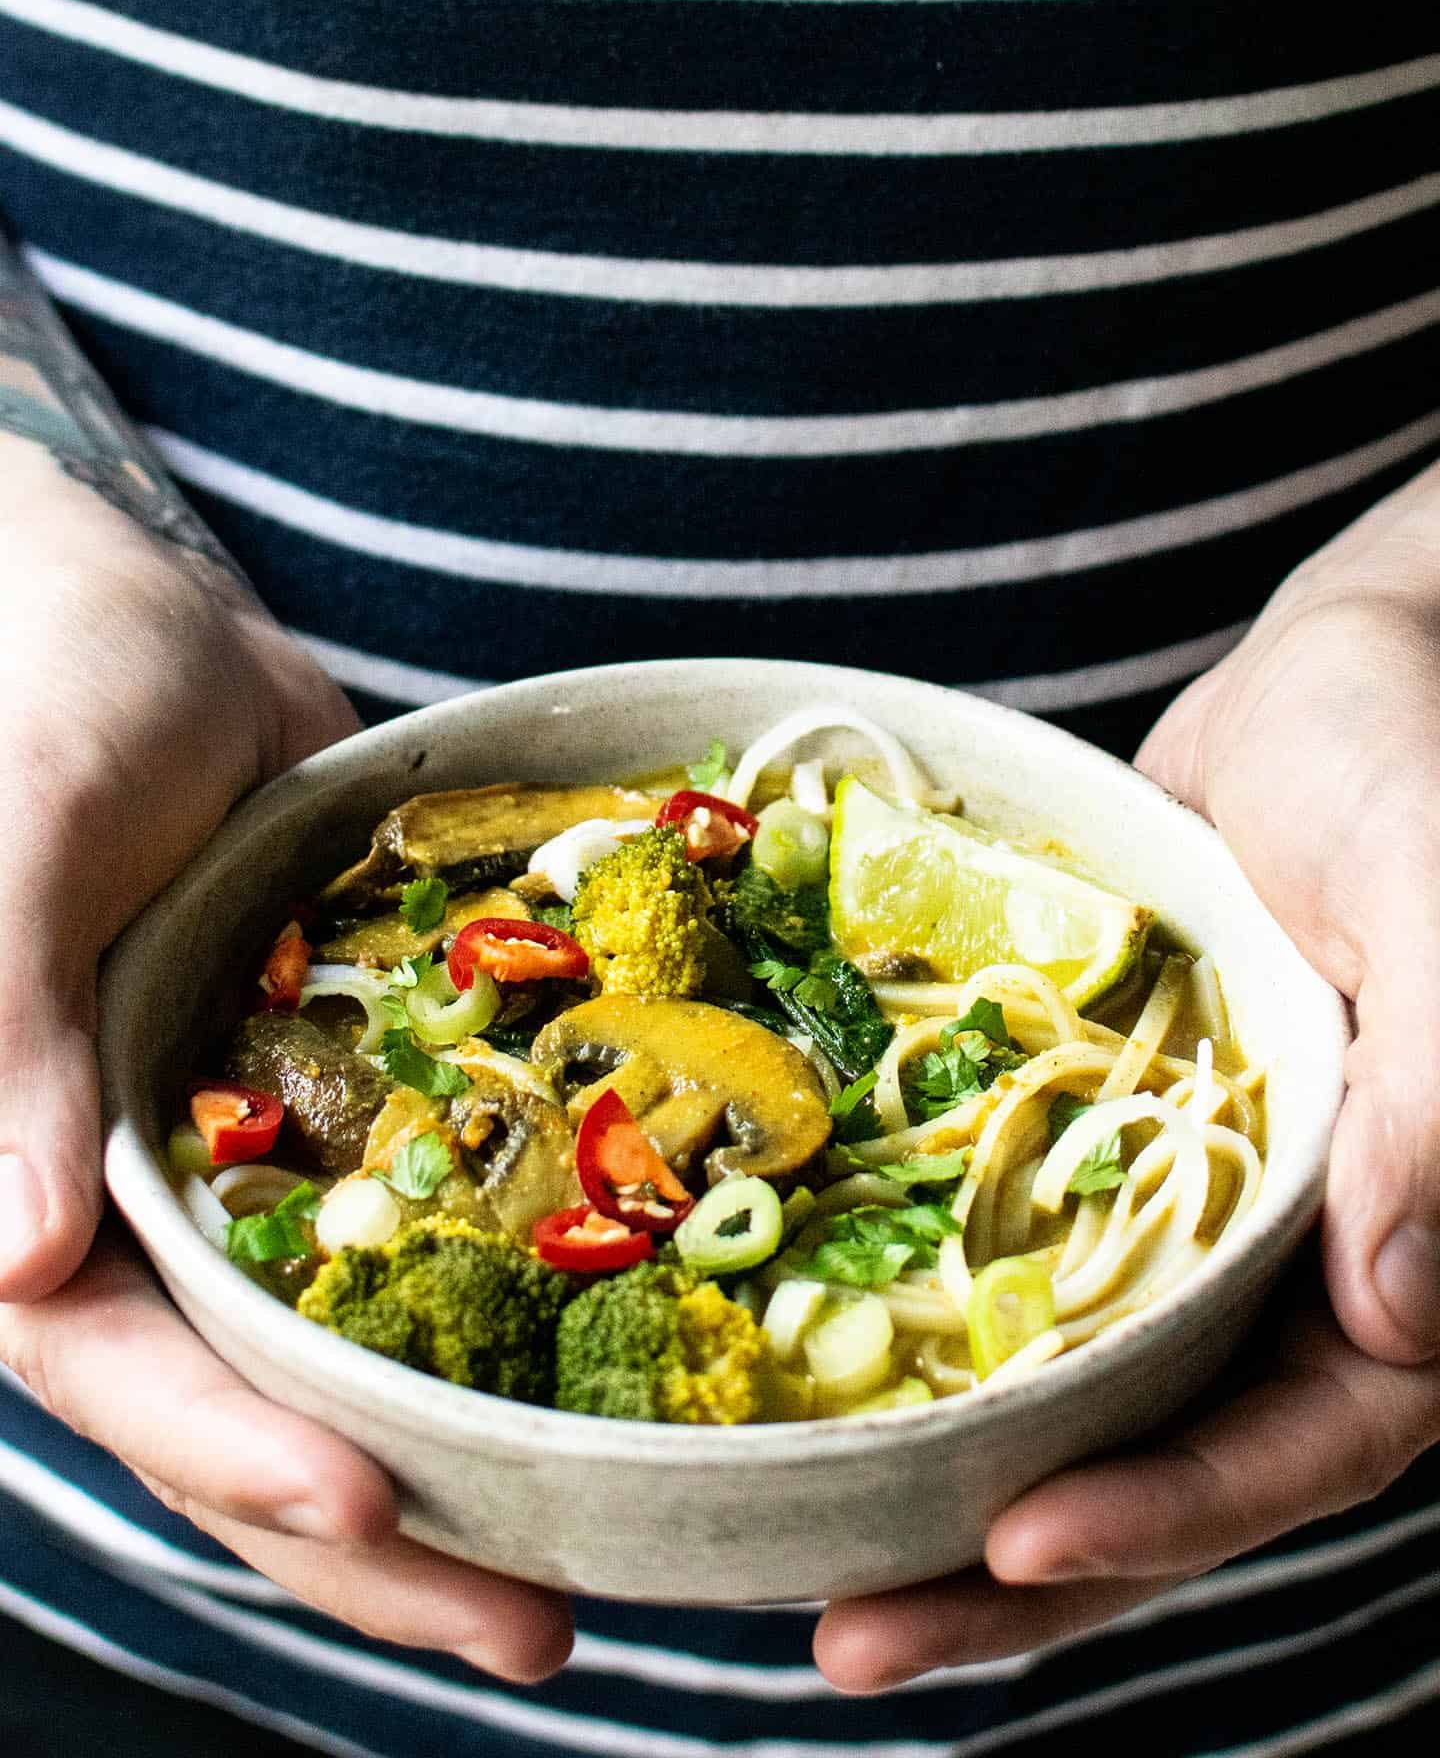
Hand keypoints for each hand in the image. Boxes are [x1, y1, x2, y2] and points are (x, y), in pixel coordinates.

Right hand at [0, 472, 571, 1680]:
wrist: (138, 617)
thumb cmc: (41, 689)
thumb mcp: (20, 832)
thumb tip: (21, 1267)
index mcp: (31, 1170)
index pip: (119, 1359)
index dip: (231, 1448)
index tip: (373, 1503)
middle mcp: (147, 1196)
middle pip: (252, 1406)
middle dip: (383, 1530)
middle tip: (541, 1631)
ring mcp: (256, 1159)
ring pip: (350, 1348)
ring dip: (462, 1460)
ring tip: (597, 1562)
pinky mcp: (349, 1101)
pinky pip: (424, 1226)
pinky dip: (503, 1304)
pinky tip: (618, 1362)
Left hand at [815, 474, 1439, 1689]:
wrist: (1345, 665)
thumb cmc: (1417, 754)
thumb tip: (1404, 1323)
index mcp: (1410, 1237)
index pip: (1312, 1437)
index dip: (1178, 1508)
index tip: (1019, 1547)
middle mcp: (1302, 1254)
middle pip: (1171, 1459)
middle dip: (1023, 1565)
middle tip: (851, 1634)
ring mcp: (1192, 1205)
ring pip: (1081, 1391)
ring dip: (955, 1481)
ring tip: (806, 1564)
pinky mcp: (1101, 1140)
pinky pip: (1019, 1260)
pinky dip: (935, 1329)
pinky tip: (815, 1372)